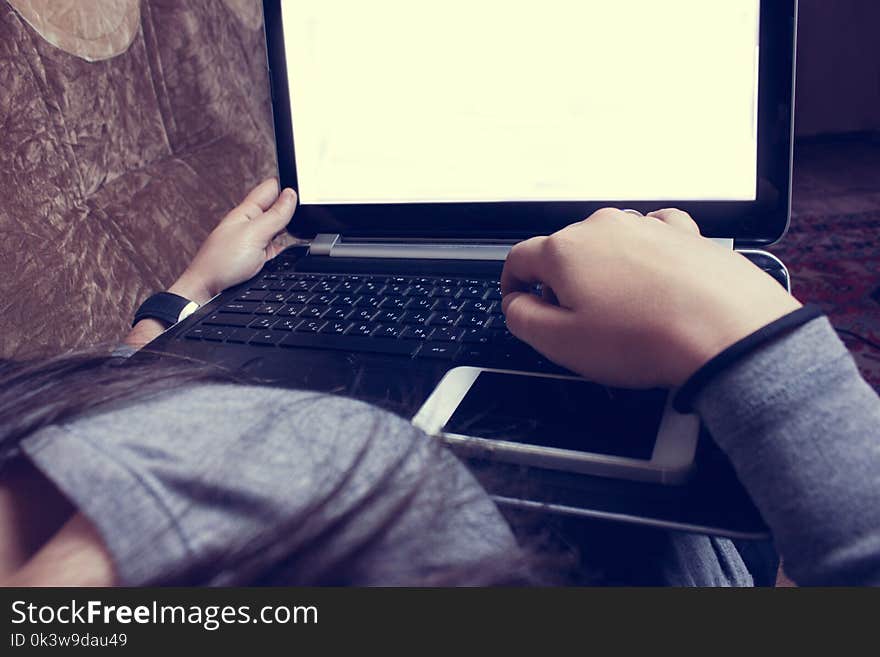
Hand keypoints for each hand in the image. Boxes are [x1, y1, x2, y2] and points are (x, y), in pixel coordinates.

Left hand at [169, 179, 297, 303]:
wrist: (209, 292)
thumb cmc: (221, 262)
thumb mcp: (254, 234)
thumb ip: (274, 215)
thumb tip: (291, 195)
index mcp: (247, 211)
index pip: (271, 187)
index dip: (288, 185)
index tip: (305, 192)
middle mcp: (253, 223)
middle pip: (279, 208)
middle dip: (294, 209)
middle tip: (306, 213)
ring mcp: (257, 241)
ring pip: (281, 228)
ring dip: (291, 229)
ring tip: (300, 231)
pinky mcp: (261, 258)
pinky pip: (279, 248)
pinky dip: (288, 249)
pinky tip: (292, 251)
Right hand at [500, 208, 800, 387]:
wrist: (727, 331)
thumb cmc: (647, 339)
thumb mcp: (560, 344)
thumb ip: (522, 319)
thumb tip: (516, 303)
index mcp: (565, 251)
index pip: (519, 259)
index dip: (512, 286)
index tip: (520, 303)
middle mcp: (602, 227)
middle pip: (563, 251)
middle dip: (561, 284)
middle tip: (576, 324)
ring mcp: (645, 226)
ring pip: (606, 245)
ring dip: (603, 273)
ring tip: (623, 314)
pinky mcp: (682, 234)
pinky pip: (649, 239)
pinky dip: (643, 259)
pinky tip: (652, 284)